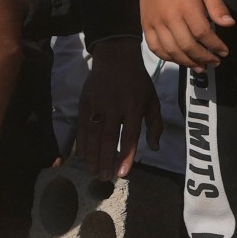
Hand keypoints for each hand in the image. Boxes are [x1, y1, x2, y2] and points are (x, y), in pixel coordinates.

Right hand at [76, 36, 164, 176]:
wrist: (116, 58)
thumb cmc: (138, 82)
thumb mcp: (152, 100)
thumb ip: (155, 124)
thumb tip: (155, 148)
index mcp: (134, 106)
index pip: (130, 135)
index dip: (125, 155)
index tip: (123, 174)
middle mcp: (115, 106)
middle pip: (108, 137)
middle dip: (105, 160)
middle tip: (104, 179)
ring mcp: (98, 104)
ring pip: (93, 133)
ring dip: (92, 155)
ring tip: (93, 172)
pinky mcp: (85, 101)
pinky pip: (82, 125)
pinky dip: (82, 142)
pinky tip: (83, 156)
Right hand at [137, 0, 235, 68]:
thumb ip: (217, 6)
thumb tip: (229, 24)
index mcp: (187, 7)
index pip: (202, 33)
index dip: (215, 46)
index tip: (224, 52)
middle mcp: (169, 17)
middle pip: (187, 45)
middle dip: (204, 57)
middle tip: (215, 62)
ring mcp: (155, 23)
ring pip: (171, 50)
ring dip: (187, 62)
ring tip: (201, 66)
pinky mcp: (146, 27)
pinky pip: (155, 48)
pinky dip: (168, 58)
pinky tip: (180, 60)